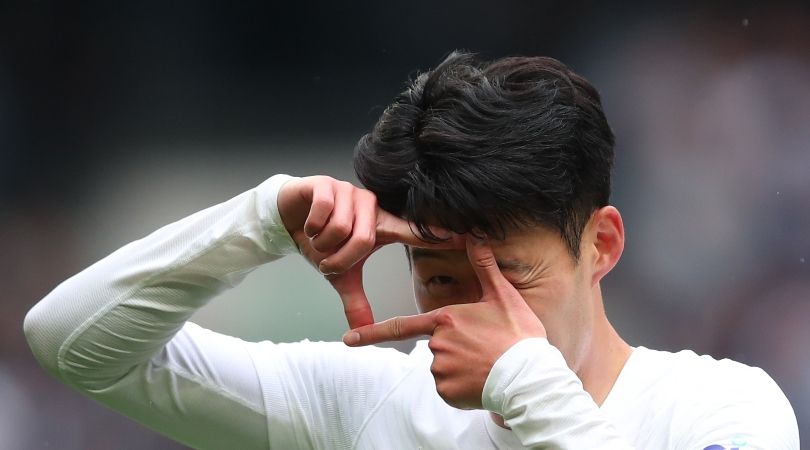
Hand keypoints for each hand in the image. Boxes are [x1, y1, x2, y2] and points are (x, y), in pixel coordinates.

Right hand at [277, 175, 462, 328]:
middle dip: (340, 258)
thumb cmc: (321, 242)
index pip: (413, 231)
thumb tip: (360, 331)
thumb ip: (355, 300)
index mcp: (381, 226)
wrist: (288, 219)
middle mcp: (370, 206)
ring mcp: (350, 192)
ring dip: (323, 244)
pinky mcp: (327, 184)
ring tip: (317, 240)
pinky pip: (325, 211)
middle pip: (365, 240)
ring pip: (342, 227)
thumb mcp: (339, 275)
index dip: (437, 235)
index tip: (466, 237)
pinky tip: (308, 226)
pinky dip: (312, 227)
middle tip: (328, 260)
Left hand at [343, 236, 546, 408]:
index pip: (400, 326)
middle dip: (454, 348)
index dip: (371, 333)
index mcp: (444, 319)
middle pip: (434, 346)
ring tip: (485, 364)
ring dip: (459, 368)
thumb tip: (475, 235)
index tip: (348, 339)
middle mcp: (436, 344)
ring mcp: (440, 370)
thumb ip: (484, 266)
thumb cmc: (518, 336)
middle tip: (483, 349)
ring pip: (442, 368)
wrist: (530, 377)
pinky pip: (448, 388)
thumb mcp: (502, 296)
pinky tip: (481, 381)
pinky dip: (462, 387)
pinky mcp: (448, 391)